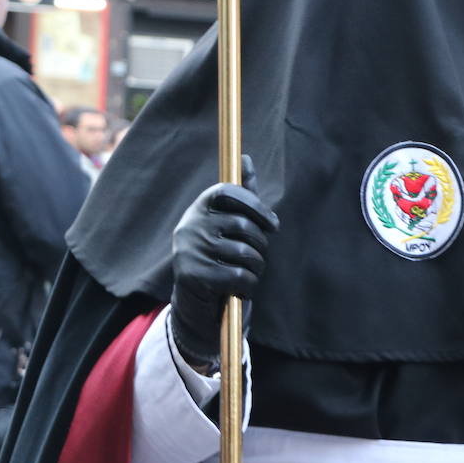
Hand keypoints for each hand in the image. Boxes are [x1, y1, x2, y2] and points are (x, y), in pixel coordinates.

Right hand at [170, 156, 277, 371]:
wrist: (197, 304)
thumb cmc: (220, 257)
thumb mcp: (229, 225)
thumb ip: (242, 195)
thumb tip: (246, 158)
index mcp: (199, 209)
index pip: (228, 190)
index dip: (256, 205)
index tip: (274, 224)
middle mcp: (190, 226)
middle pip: (243, 224)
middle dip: (261, 244)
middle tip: (258, 256)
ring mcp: (189, 251)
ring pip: (245, 253)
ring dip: (257, 267)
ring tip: (249, 272)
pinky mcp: (193, 276)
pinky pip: (240, 275)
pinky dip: (249, 285)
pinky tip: (242, 288)